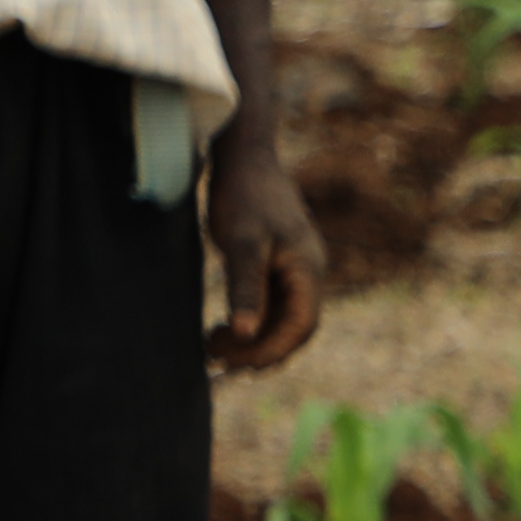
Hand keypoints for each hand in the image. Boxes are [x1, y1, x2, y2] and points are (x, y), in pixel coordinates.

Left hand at [203, 127, 324, 377]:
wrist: (244, 155)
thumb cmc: (244, 195)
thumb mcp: (242, 243)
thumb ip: (246, 289)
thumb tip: (246, 333)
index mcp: (309, 269)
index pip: (302, 325)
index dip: (274, 350)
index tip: (241, 366)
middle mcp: (308, 272)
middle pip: (292, 327)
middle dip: (258, 348)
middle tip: (216, 359)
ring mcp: (294, 268)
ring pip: (280, 317)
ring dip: (251, 337)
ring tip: (211, 345)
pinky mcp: (278, 263)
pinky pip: (270, 303)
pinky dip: (249, 319)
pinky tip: (221, 325)